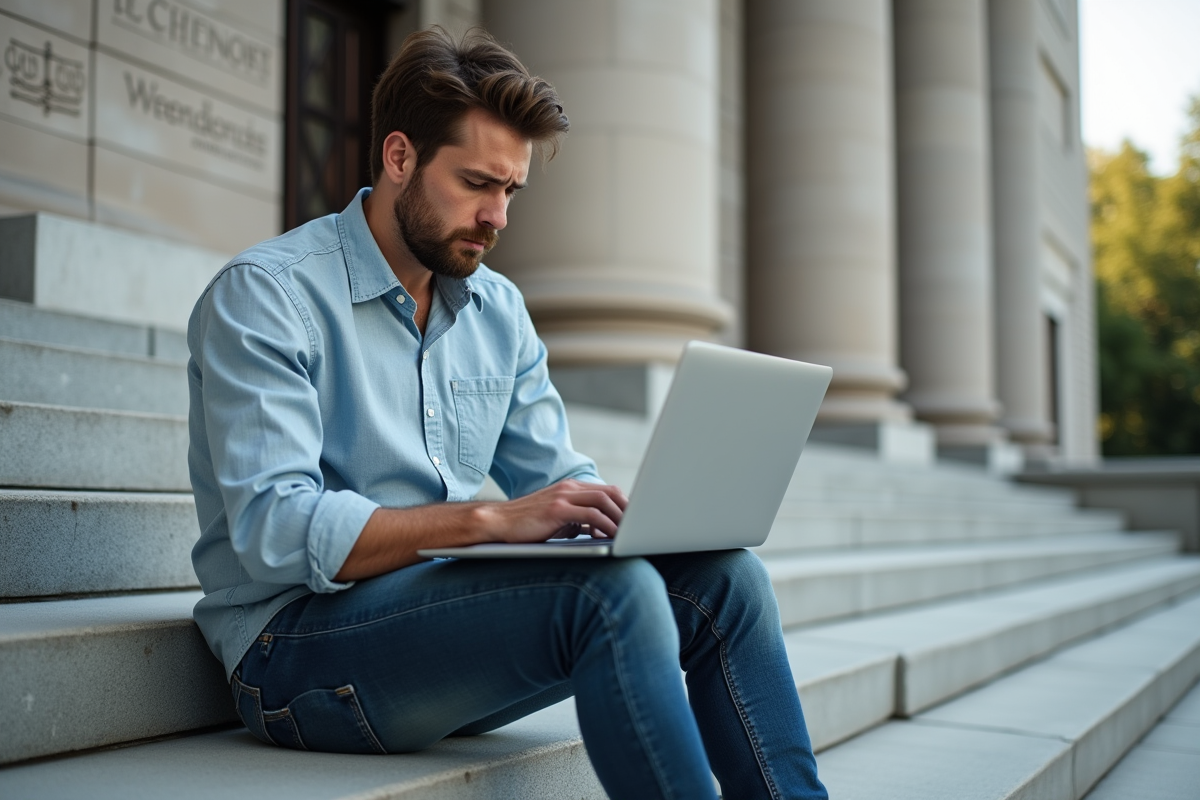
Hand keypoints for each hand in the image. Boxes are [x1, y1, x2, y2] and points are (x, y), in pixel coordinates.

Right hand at [476, 479, 627, 542]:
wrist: (498, 523)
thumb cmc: (527, 525)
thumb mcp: (558, 520)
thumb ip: (578, 521)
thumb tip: (599, 530)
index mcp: (570, 488)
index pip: (606, 491)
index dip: (624, 505)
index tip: (634, 521)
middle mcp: (569, 488)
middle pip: (611, 492)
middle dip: (627, 509)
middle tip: (638, 528)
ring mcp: (563, 497)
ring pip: (604, 501)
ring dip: (620, 518)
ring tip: (628, 534)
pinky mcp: (557, 509)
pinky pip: (590, 515)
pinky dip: (605, 526)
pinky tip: (608, 537)